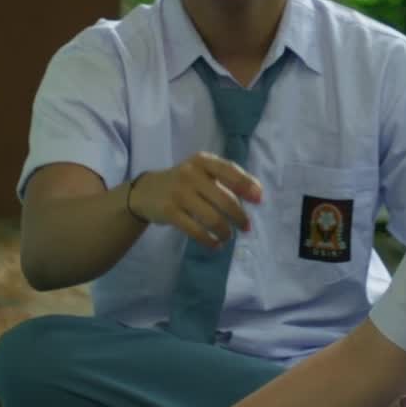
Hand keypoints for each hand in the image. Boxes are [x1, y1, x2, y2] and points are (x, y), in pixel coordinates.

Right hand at [127, 152, 263, 249]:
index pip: (230, 170)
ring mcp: (179, 193)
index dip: (247, 185)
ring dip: (225, 231)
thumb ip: (226, 178)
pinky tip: (215, 245)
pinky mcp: (170, 212)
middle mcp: (191, 173)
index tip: (259, 200)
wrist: (146, 192)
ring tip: (228, 237)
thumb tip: (257, 194)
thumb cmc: (184, 182)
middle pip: (224, 199)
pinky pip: (196, 230)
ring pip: (212, 218)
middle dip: (239, 216)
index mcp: (203, 161)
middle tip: (246, 227)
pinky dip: (209, 241)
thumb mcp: (201, 172)